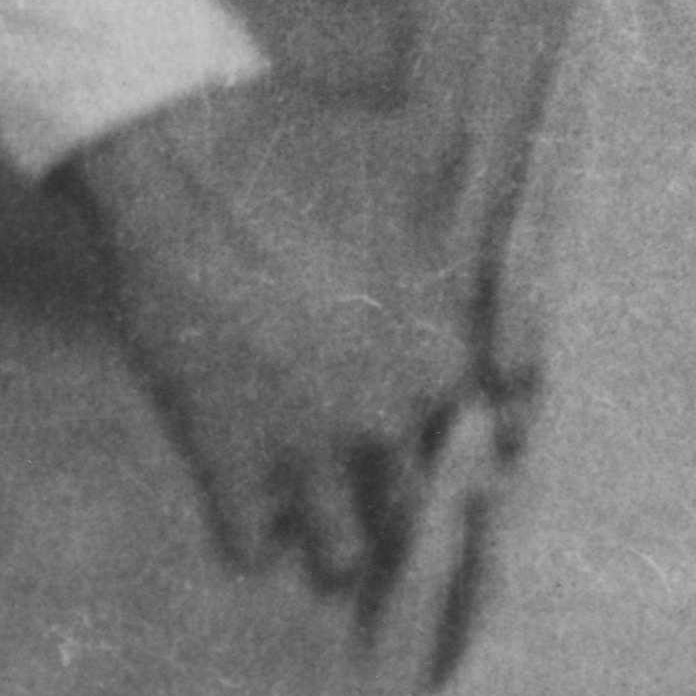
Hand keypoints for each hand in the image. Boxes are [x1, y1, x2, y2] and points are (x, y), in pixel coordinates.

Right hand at [60, 73, 480, 602]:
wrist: (190, 167)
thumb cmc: (306, 151)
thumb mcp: (418, 154)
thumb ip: (466, 183)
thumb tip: (505, 136)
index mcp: (446, 359)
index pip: (493, 452)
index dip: (470, 457)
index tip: (446, 460)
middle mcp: (392, 422)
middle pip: (420, 516)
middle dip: (398, 508)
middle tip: (373, 500)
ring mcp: (311, 456)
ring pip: (341, 559)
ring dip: (331, 544)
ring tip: (313, 522)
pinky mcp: (229, 469)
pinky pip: (248, 553)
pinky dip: (248, 539)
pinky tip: (246, 508)